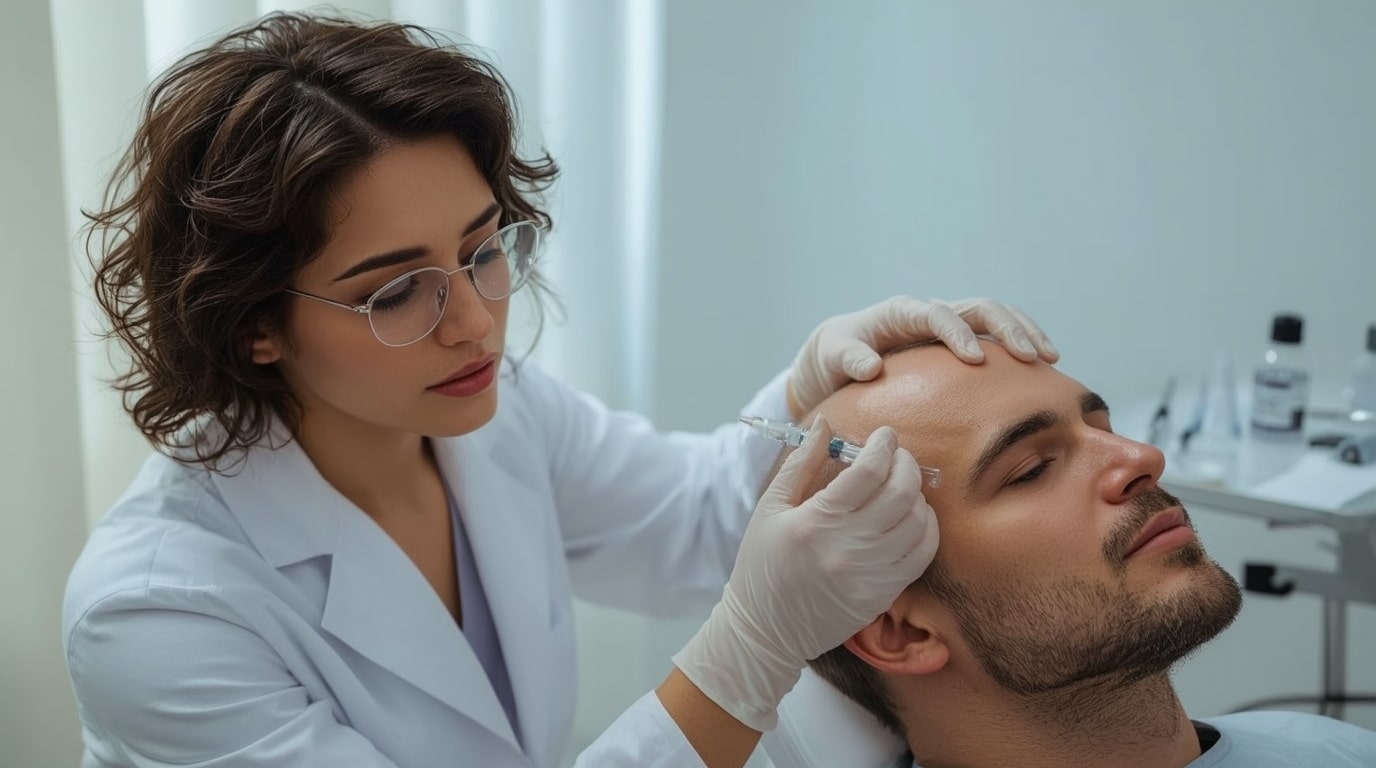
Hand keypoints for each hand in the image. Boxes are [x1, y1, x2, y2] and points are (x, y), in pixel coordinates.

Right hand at [671, 416, 938, 730]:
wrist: (766, 630)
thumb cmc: (762, 564)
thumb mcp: (770, 508)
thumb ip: (801, 463)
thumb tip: (825, 424)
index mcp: (816, 523)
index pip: (868, 472)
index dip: (883, 446)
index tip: (884, 435)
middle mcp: (848, 549)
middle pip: (901, 493)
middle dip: (906, 464)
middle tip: (897, 456)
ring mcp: (870, 575)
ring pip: (917, 522)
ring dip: (917, 494)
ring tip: (901, 485)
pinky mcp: (883, 595)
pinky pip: (922, 554)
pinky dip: (925, 528)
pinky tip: (912, 516)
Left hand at [787, 295, 1057, 417]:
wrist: (837, 357)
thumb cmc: (834, 356)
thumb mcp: (831, 355)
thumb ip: (849, 357)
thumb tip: (872, 368)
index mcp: (901, 312)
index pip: (936, 314)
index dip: (956, 333)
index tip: (974, 360)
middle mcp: (931, 312)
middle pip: (978, 307)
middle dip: (1007, 327)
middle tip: (1031, 357)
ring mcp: (949, 325)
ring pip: (995, 318)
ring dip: (1024, 333)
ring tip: (1049, 359)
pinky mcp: (959, 342)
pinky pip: (995, 338)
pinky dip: (1019, 347)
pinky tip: (1041, 371)